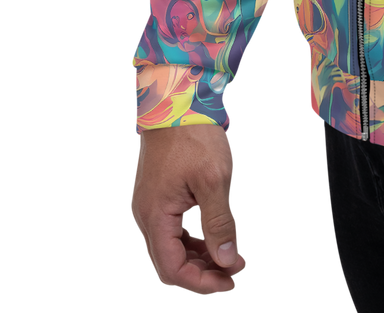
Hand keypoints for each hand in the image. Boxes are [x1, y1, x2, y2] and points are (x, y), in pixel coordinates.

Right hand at [130, 124, 247, 296]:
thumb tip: (226, 260)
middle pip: (171, 262)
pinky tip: (216, 236)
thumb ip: (220, 223)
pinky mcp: (160, 194)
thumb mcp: (214, 179)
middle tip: (236, 271)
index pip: (172, 269)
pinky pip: (174, 229)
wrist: (177, 98)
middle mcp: (147, 215)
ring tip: (232, 255)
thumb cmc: (194, 135)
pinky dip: (195, 238)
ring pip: (173, 246)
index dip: (201, 283)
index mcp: (155, 216)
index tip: (230, 282)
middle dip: (204, 272)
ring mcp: (152, 204)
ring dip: (202, 256)